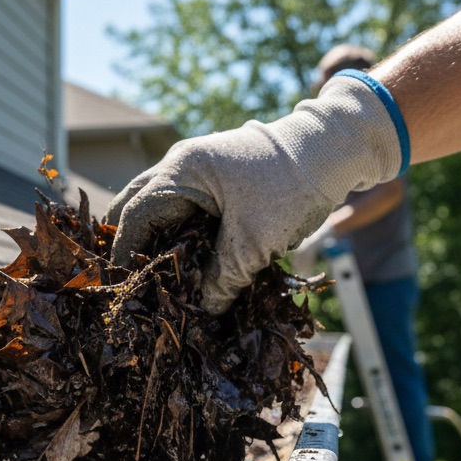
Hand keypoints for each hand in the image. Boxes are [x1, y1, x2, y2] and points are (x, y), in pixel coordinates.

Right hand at [105, 75, 403, 313]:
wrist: (336, 149)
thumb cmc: (293, 187)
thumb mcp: (254, 241)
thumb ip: (223, 278)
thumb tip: (203, 312)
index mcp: (182, 170)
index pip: (135, 214)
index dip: (126, 253)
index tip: (125, 286)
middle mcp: (182, 164)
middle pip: (135, 204)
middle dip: (130, 242)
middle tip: (131, 280)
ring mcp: (199, 167)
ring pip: (158, 205)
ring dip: (156, 238)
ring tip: (156, 276)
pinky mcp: (217, 178)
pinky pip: (183, 206)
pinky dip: (179, 231)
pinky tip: (187, 260)